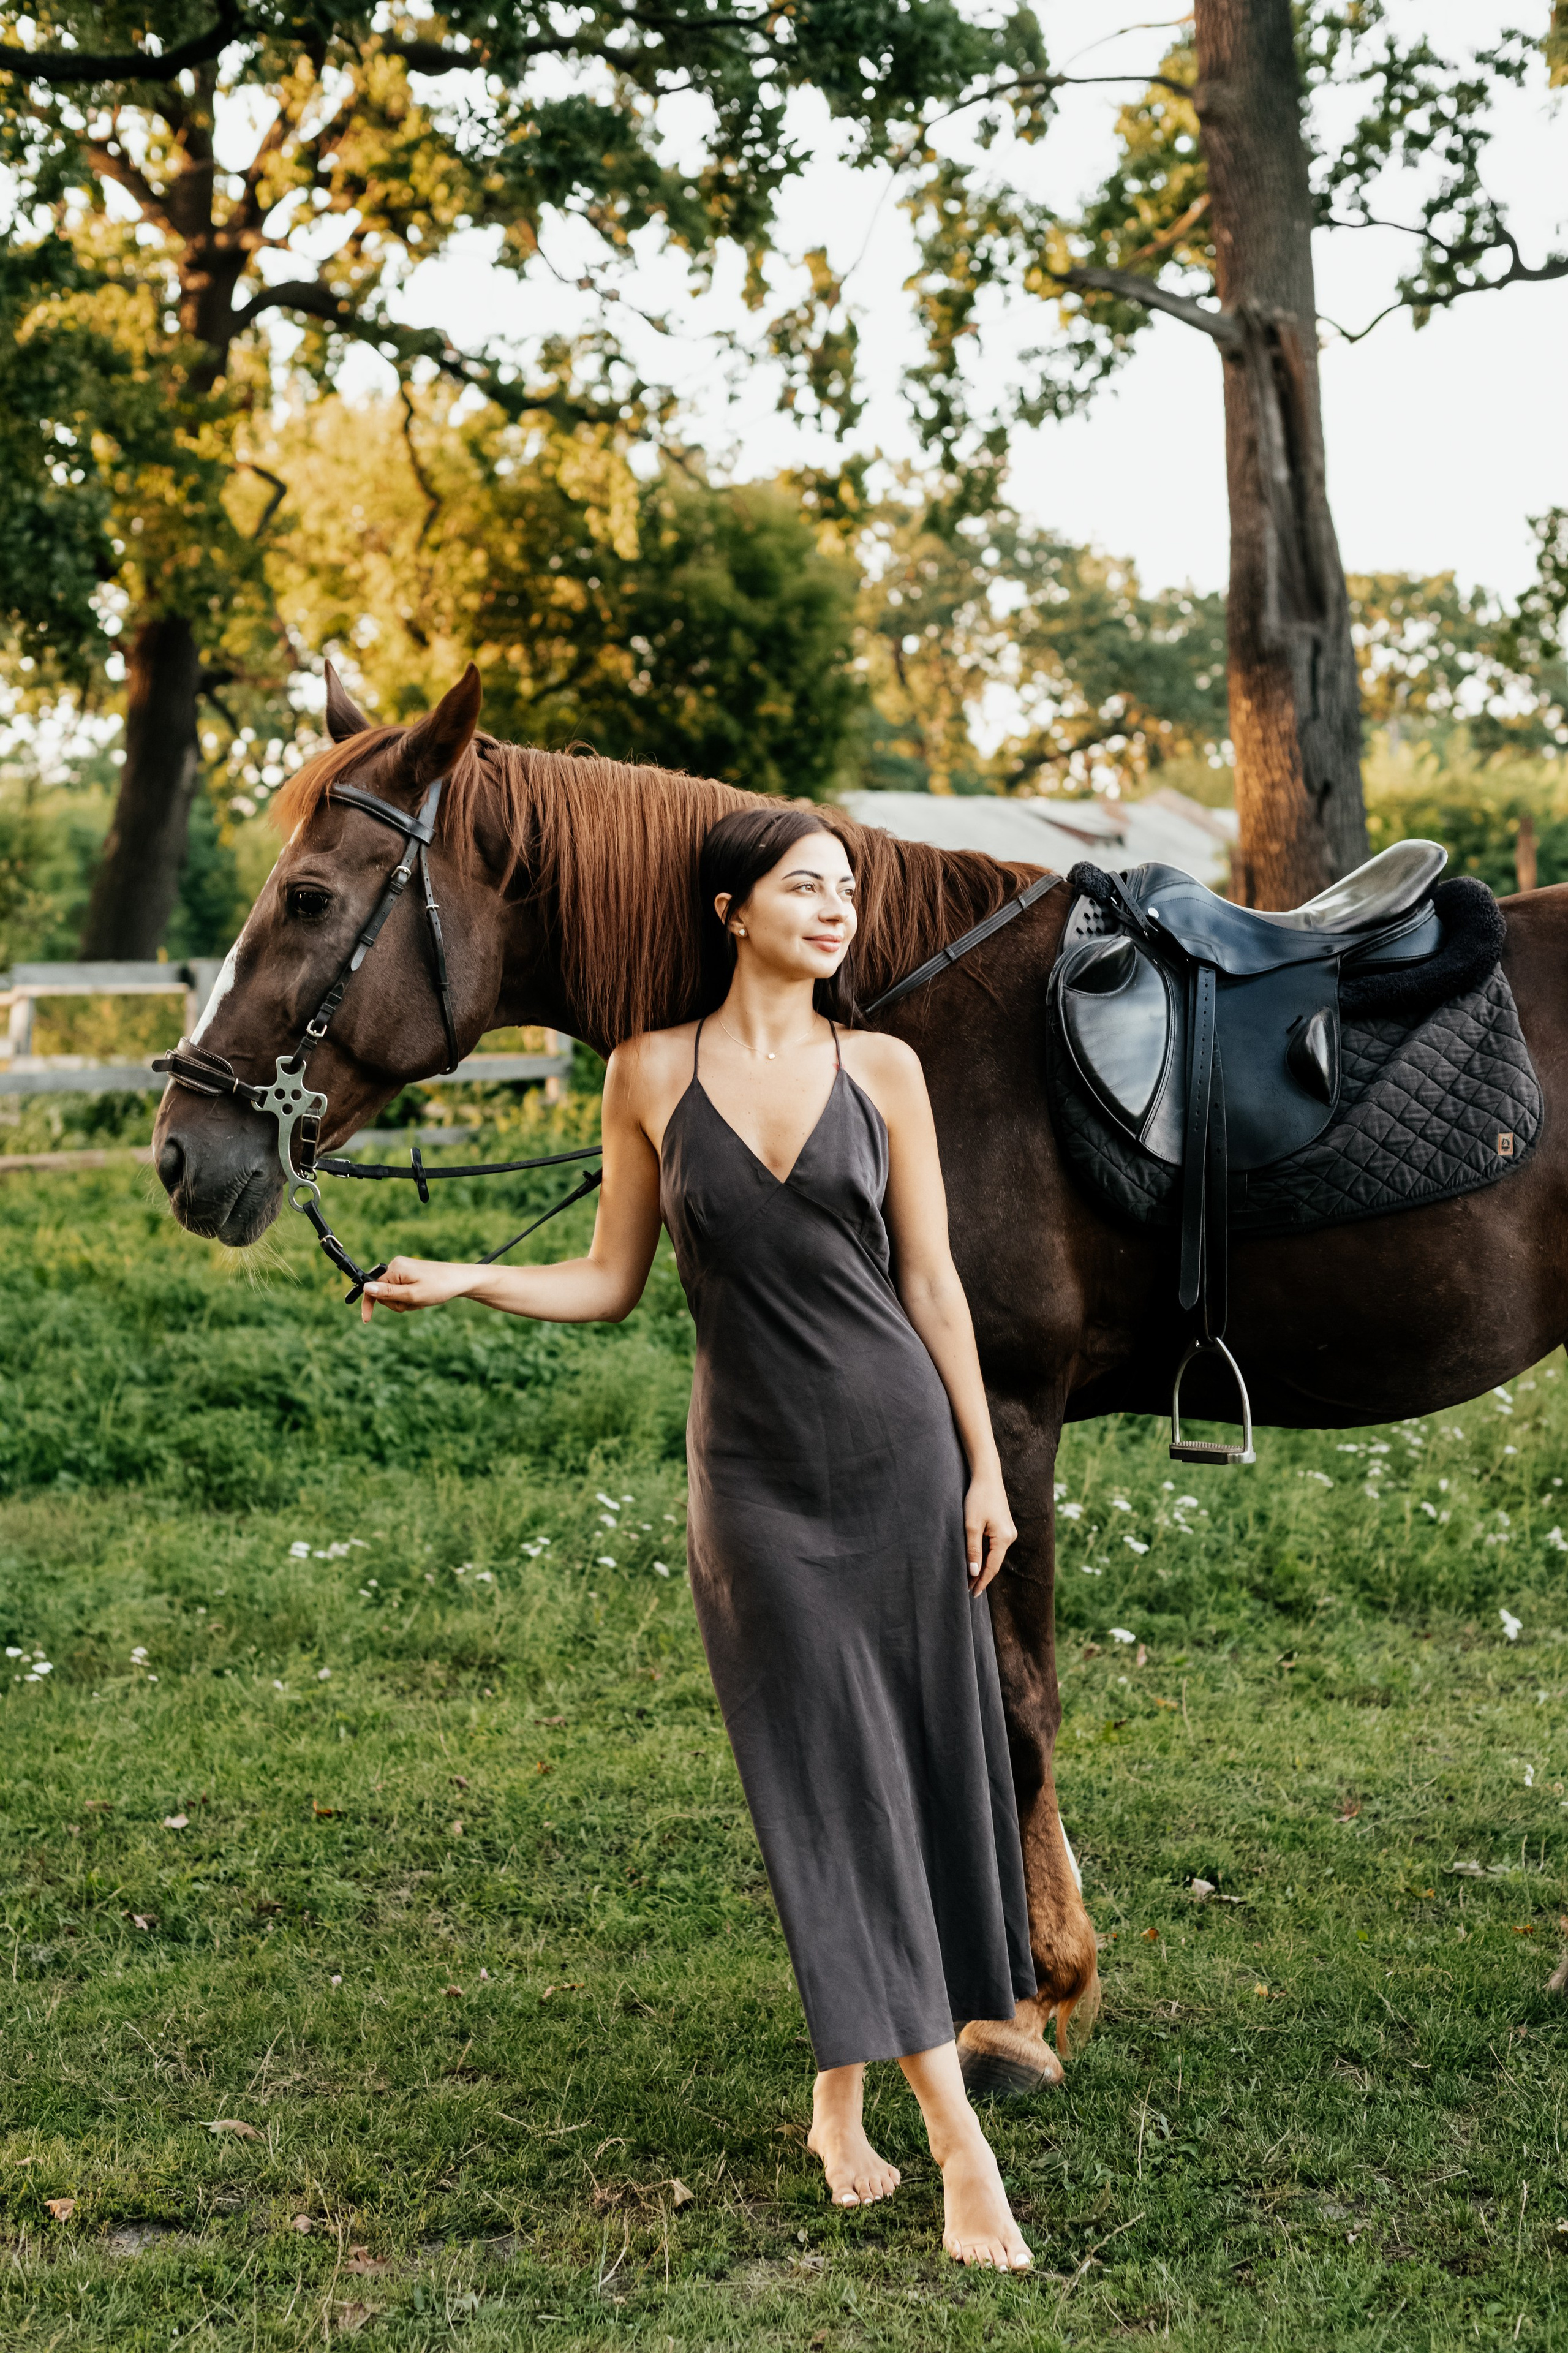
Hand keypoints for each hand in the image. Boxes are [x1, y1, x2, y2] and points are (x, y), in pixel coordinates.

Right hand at [359, 1256, 474, 1324]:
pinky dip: (410, 1298)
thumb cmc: (439, 1287)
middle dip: (396, 1303)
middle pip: (383, 1292)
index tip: (367, 1320)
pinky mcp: (410, 1273)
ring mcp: (404, 1269)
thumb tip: (366, 1288)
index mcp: (395, 1268)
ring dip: (405, 1302)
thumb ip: (388, 1293)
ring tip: (421, 1301)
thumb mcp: (412, 1294)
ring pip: (393, 1293)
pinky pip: (402, 1290)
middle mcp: (396, 1265)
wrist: (460, 1280)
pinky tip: (422, 1298)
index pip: (371, 1287)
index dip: (369, 1304)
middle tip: (413, 1303)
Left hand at [964, 1464, 1016, 1593]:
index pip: (991, 1568)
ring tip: (970, 1578)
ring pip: (995, 1555)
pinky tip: (977, 1560)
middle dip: (981, 1576)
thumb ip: (972, 1550)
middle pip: (994, 1563)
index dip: (981, 1582)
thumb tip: (973, 1573)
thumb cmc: (978, 1498)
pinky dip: (986, 1555)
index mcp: (1004, 1538)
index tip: (972, 1594)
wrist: (987, 1476)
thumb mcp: (971, 1525)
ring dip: (983, 1565)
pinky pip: (995, 1546)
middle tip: (968, 1590)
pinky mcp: (1004, 1526)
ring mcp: (1009, 1531)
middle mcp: (1010, 1537)